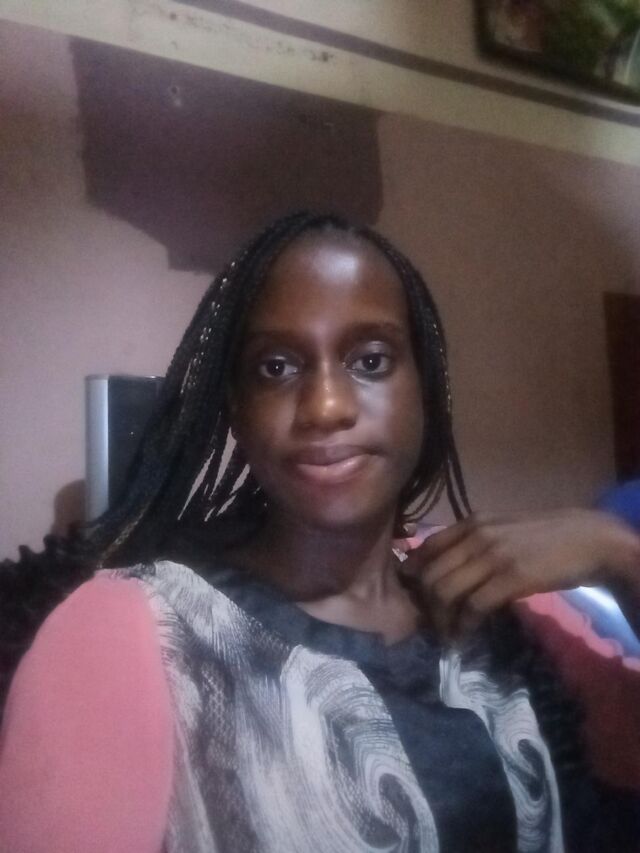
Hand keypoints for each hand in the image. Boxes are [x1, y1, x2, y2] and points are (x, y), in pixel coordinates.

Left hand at [399, 509, 639, 637]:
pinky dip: (464, 625)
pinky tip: (466, 634)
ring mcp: (493, 556)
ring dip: (441, 619)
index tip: (414, 594)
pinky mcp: (511, 578)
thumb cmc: (547, 537)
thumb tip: (448, 565)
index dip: (414, 573)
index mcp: (473, 523)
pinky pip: (473, 606)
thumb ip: (476, 541)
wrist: (589, 540)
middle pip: (431, 573)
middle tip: (430, 623)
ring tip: (446, 634)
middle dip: (424, 603)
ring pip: (446, 591)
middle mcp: (477, 536)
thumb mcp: (504, 530)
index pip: (427, 547)